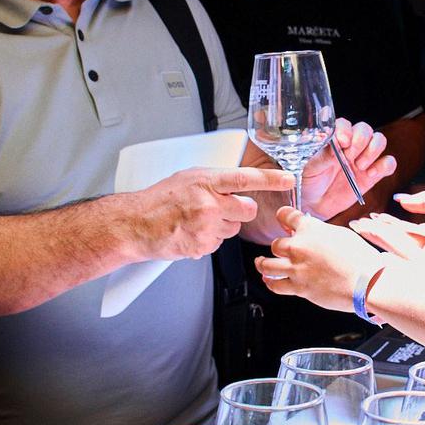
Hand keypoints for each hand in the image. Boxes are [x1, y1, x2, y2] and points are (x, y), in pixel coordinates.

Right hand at [138, 166, 292, 260]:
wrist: (136, 224)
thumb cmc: (159, 200)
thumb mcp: (188, 178)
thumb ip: (214, 182)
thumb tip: (235, 183)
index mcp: (206, 181)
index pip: (246, 178)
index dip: (270, 179)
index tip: (288, 179)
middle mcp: (209, 203)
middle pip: (246, 210)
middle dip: (239, 212)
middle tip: (218, 210)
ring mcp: (206, 226)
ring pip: (233, 229)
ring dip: (221, 227)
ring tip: (197, 222)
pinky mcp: (203, 245)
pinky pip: (219, 243)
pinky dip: (208, 240)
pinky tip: (191, 233)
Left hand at [256, 206, 385, 312]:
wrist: (366, 281)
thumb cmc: (360, 258)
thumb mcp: (341, 234)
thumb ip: (322, 232)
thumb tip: (313, 234)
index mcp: (311, 229)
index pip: (285, 215)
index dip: (282, 216)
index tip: (282, 219)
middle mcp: (299, 246)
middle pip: (275, 244)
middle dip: (279, 246)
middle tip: (281, 249)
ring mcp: (297, 268)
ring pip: (267, 265)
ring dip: (262, 264)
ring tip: (261, 263)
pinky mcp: (299, 287)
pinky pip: (275, 285)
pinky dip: (270, 282)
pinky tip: (269, 280)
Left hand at [299, 119, 395, 220]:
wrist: (316, 204)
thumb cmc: (310, 181)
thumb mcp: (311, 167)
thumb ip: (323, 155)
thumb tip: (335, 144)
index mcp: (334, 138)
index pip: (345, 124)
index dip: (346, 130)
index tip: (343, 142)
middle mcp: (350, 144)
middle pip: (366, 129)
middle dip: (361, 141)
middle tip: (350, 157)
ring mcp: (364, 158)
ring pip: (380, 140)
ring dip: (372, 151)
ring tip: (359, 166)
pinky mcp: (374, 173)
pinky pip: (389, 163)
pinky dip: (383, 166)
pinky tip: (370, 174)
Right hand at [351, 192, 424, 273]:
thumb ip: (424, 200)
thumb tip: (400, 199)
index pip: (410, 230)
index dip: (391, 223)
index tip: (374, 215)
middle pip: (398, 240)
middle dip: (377, 230)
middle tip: (357, 222)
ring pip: (394, 248)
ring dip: (375, 236)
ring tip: (357, 225)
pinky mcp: (422, 272)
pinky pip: (398, 255)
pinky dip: (383, 243)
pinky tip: (370, 233)